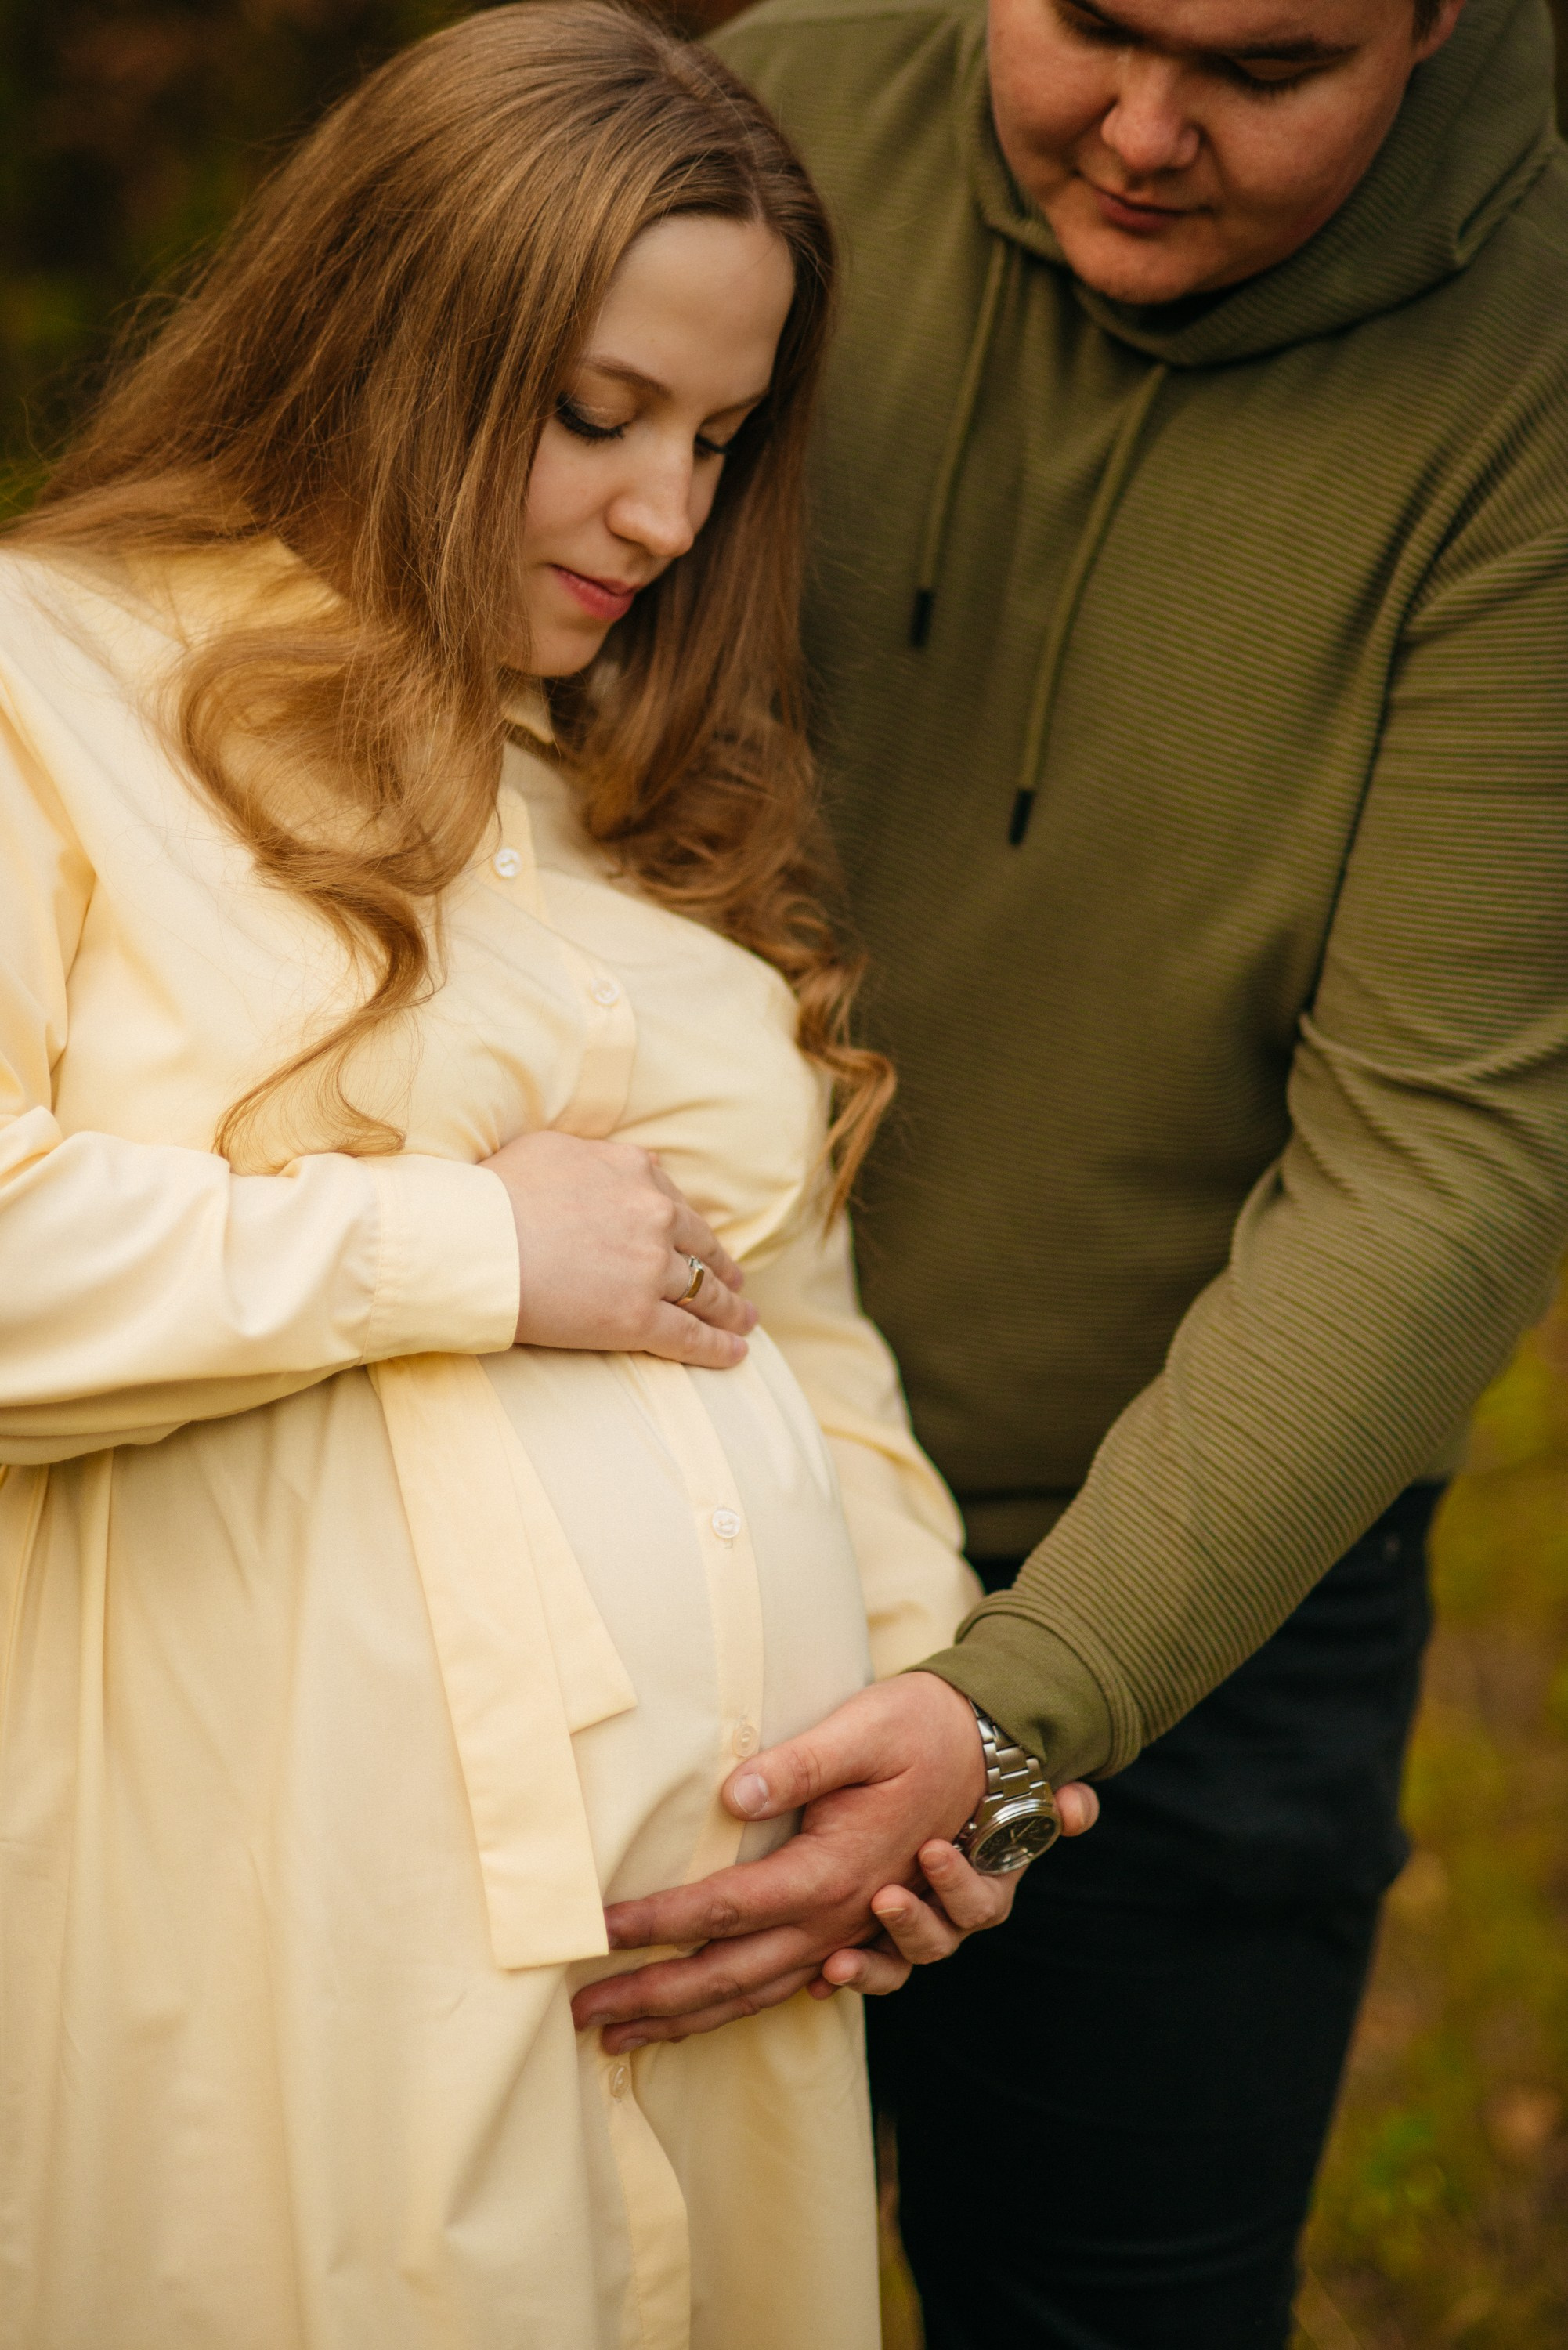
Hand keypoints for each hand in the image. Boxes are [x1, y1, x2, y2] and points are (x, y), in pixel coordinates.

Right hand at [482, 1130, 755, 1365]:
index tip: (700, 1245)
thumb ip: (599, 1156)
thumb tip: (630, 1161)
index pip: (676, 1204)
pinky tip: (736, 1353)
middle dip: (721, 1268)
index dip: (691, 1230)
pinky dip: (719, 1347)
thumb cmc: (497, 1194)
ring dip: (729, 1308)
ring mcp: (650, 1268)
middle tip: (735, 1284)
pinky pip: (689, 1335)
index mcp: (636, 1172)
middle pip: (701, 1247)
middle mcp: (654, 1216)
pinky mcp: (637, 1318)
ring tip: (744, 1321)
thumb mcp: (553, 1149)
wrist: (476, 1242)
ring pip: (703, 1292)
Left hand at [570, 1672, 1099, 2051]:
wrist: (1001, 1749)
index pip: (722, 1908)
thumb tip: (731, 1794)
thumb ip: (799, 1763)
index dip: (652, 1921)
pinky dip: (760, 2009)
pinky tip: (722, 2016)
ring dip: (690, 2018)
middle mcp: (843, 1916)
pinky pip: (805, 1986)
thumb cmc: (926, 1727)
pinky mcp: (864, 1926)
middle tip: (581, 2017)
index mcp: (833, 1871)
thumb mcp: (864, 1729)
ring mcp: (856, 1930)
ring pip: (762, 1993)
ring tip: (626, 2036)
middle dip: (653, 1997)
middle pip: (731, 1973)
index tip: (590, 1931)